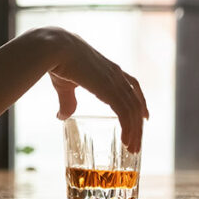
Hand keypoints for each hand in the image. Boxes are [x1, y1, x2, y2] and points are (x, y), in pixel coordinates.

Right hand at [34, 27, 149, 152]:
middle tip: (136, 143)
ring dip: (135, 131)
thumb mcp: (65, 85)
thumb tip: (63, 117)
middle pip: (136, 101)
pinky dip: (128, 129)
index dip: (139, 100)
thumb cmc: (57, 61)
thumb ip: (68, 100)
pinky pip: (125, 113)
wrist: (55, 49)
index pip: (132, 84)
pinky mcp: (109, 89)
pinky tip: (127, 142)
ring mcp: (114, 81)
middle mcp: (116, 74)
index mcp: (108, 69)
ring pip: (133, 110)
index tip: (144, 116)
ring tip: (132, 149)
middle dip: (138, 124)